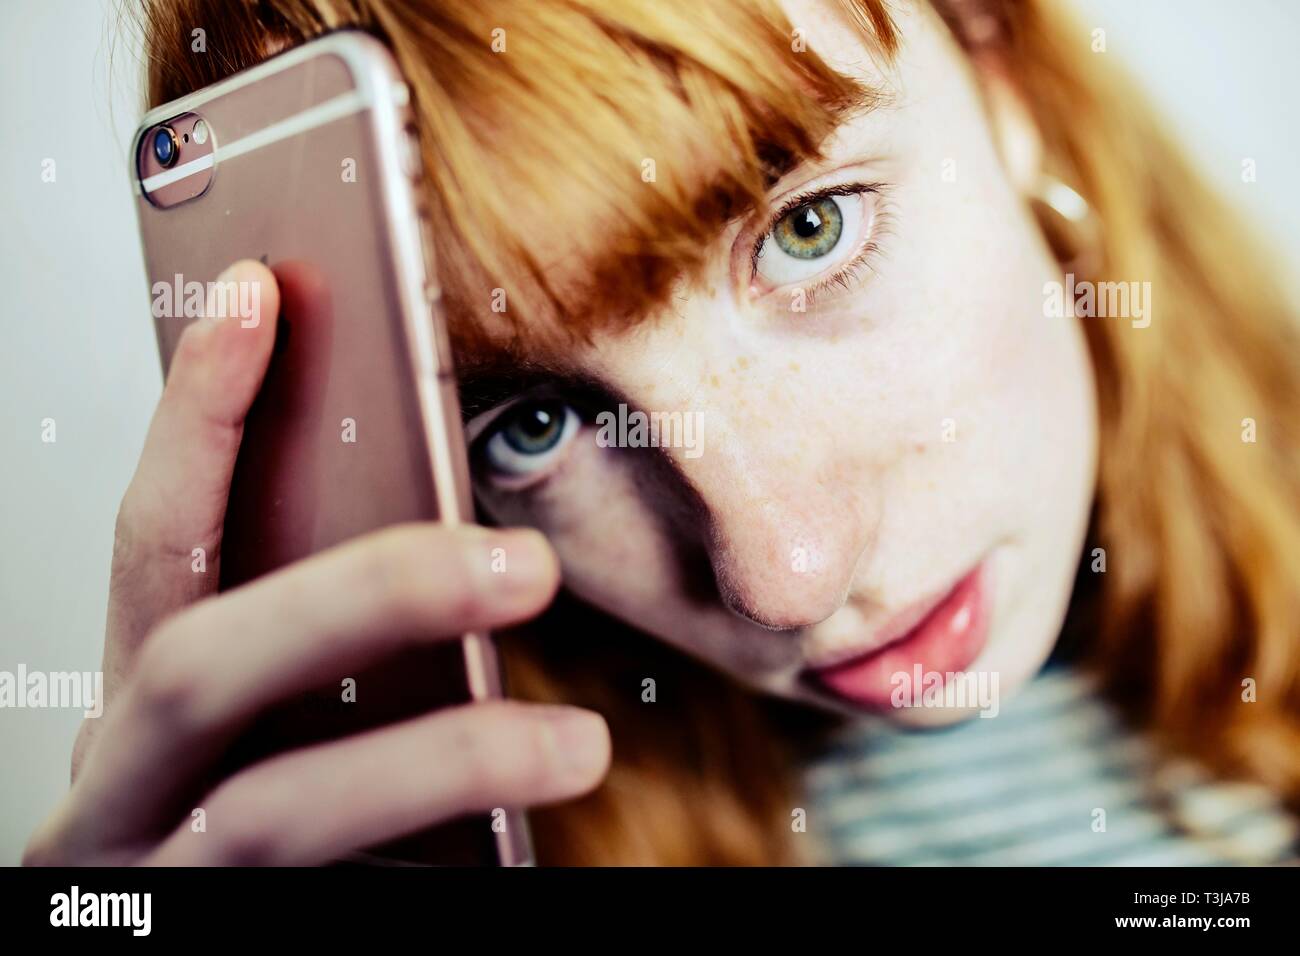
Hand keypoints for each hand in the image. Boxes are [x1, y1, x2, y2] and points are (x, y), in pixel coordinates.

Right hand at [23, 261, 609, 864]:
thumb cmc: (226, 823)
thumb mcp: (253, 722)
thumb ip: (307, 632)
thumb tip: (445, 522)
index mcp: (136, 704)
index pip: (153, 543)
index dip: (193, 418)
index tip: (262, 292)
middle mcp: (121, 788)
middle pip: (204, 668)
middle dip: (366, 597)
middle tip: (525, 569)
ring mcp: (162, 880)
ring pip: (283, 813)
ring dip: (443, 763)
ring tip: (578, 745)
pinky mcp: (227, 943)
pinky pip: (359, 902)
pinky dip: (452, 868)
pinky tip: (526, 851)